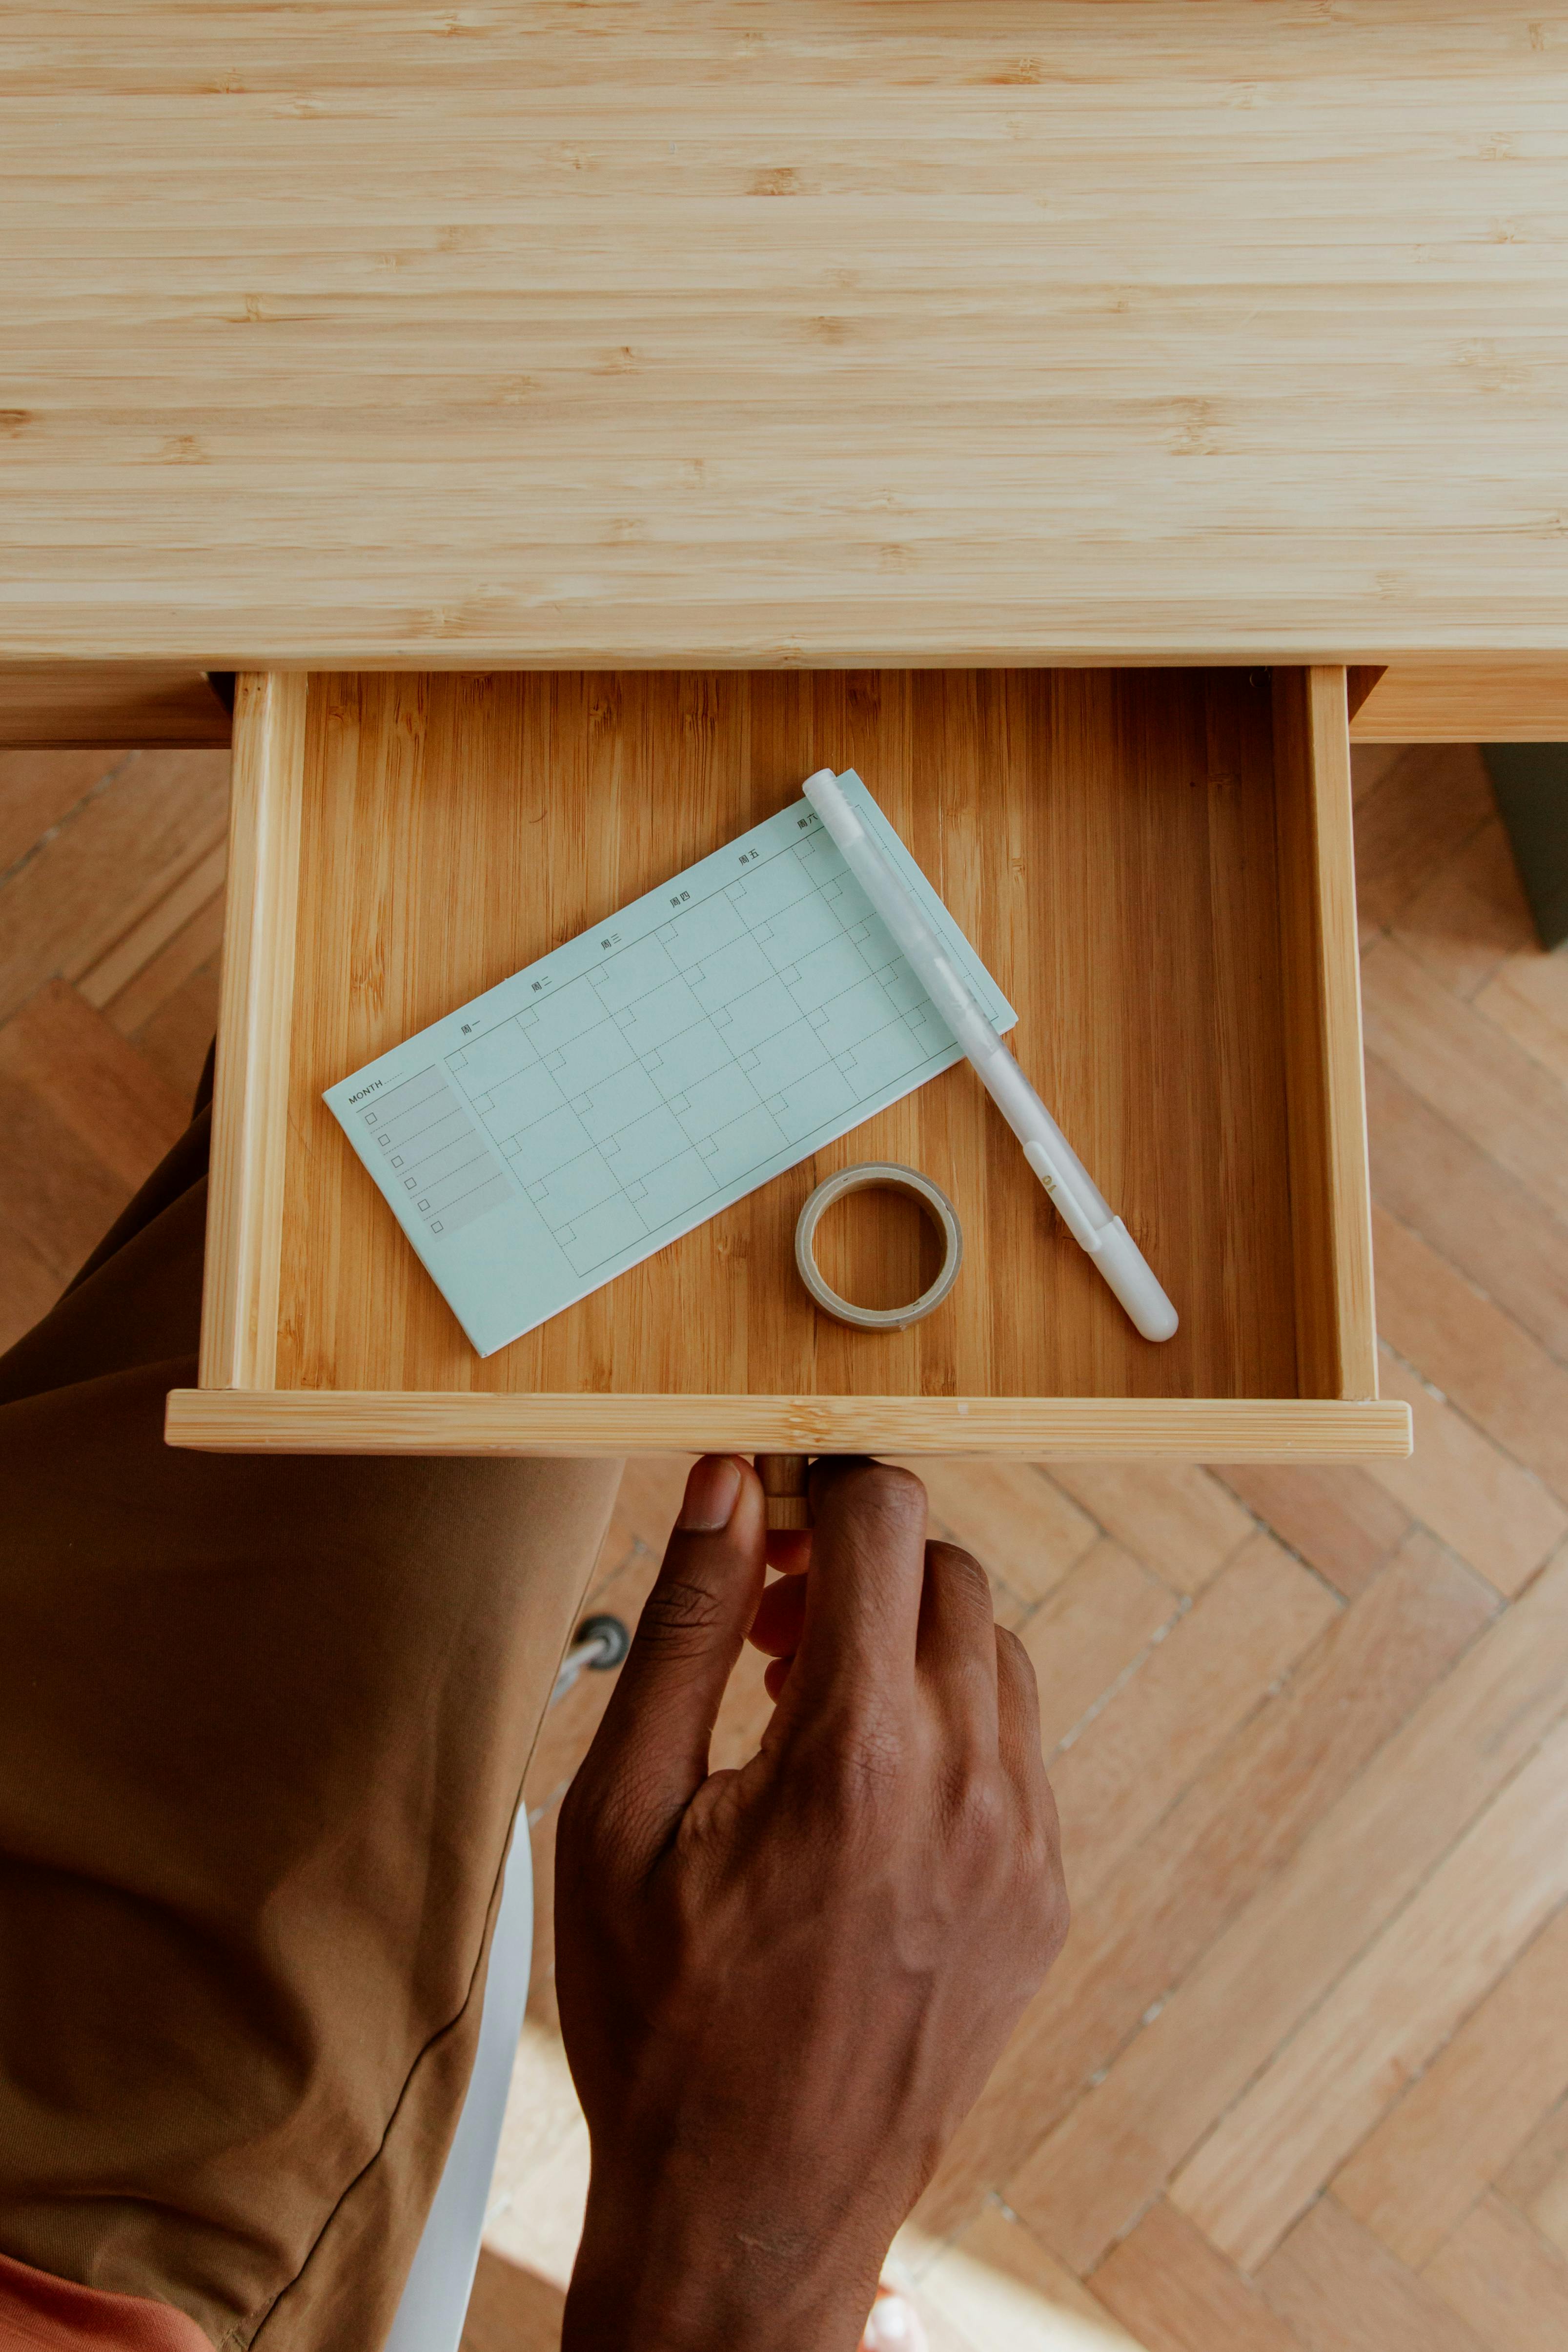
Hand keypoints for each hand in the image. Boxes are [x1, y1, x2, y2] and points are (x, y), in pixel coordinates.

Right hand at [555, 1455, 1067, 2351]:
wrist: (748, 2215)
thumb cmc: (661, 2024)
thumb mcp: (620, 1811)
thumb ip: (683, 1627)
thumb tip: (720, 1487)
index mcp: (855, 1754)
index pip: (883, 1522)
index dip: (819, 1489)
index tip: (764, 1518)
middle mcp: (966, 1787)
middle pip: (947, 1572)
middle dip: (859, 1565)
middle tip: (771, 1632)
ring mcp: (1023, 1850)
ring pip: (994, 1653)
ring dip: (910, 1642)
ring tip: (811, 1714)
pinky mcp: (1042, 1901)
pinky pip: (1019, 1749)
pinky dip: (951, 1724)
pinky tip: (867, 1791)